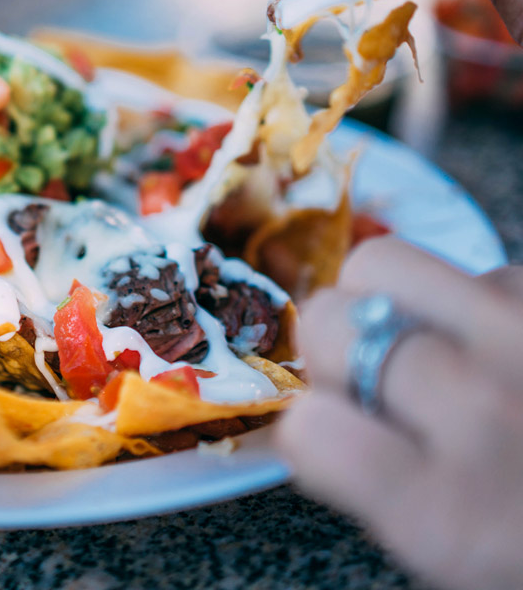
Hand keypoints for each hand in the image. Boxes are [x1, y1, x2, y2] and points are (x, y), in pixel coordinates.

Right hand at [277, 236, 522, 589]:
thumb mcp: (458, 549)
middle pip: (334, 318)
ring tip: (449, 350)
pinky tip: (517, 348)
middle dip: (337, 343)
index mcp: (450, 515)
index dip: (312, 426)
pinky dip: (481, 302)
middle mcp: (490, 413)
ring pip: (389, 263)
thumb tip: (319, 409)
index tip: (338, 434)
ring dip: (401, 305)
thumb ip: (376, 482)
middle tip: (376, 376)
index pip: (309, 427)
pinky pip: (484, 266)